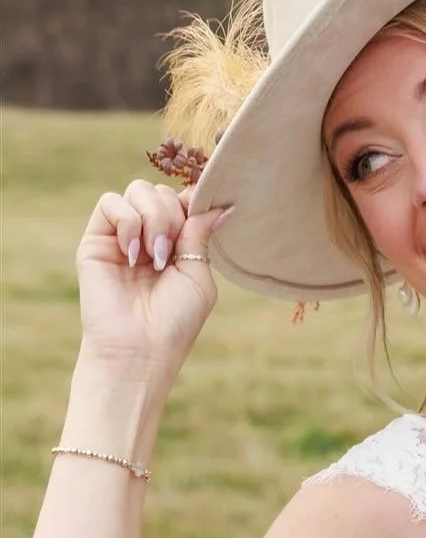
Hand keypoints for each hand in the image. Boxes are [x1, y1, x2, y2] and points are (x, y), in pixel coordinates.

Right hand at [75, 180, 224, 381]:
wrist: (140, 346)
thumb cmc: (175, 319)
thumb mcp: (198, 273)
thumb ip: (200, 234)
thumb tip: (218, 204)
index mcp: (175, 244)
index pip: (183, 200)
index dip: (193, 200)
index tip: (202, 215)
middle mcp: (148, 237)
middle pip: (162, 190)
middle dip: (173, 213)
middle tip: (171, 251)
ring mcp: (121, 237)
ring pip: (138, 190)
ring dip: (154, 217)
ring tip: (155, 255)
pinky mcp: (95, 241)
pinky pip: (110, 202)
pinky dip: (128, 221)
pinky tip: (133, 253)